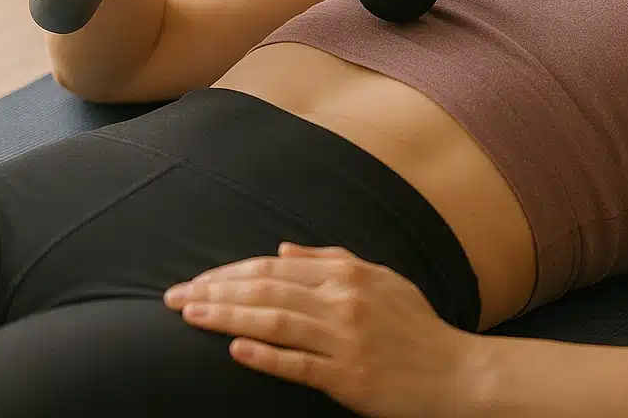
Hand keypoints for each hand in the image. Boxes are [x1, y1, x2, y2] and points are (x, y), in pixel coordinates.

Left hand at [163, 242, 482, 417]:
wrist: (453, 371)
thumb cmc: (415, 325)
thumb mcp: (381, 279)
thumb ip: (332, 260)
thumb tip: (283, 250)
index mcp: (349, 274)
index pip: (275, 268)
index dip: (230, 272)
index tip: (196, 280)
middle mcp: (344, 300)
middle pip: (267, 290)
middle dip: (216, 291)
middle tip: (174, 297)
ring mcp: (345, 339)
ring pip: (275, 322)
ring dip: (227, 317)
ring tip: (190, 316)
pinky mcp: (348, 377)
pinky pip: (299, 365)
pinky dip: (265, 356)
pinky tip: (234, 350)